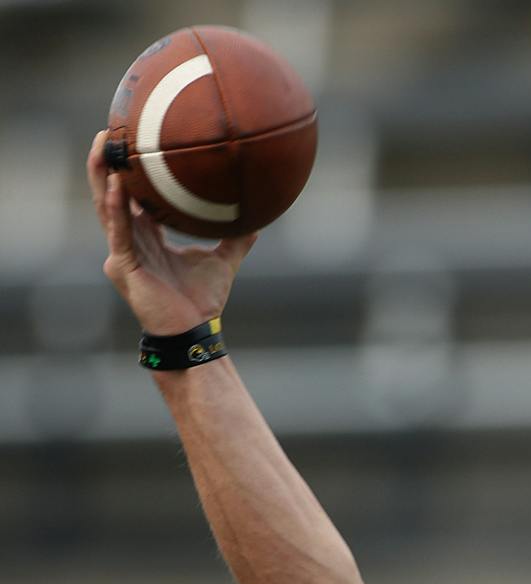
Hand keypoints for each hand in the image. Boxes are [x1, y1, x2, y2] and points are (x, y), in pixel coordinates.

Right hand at [86, 130, 257, 335]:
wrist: (194, 332)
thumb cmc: (202, 300)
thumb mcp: (223, 262)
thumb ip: (236, 240)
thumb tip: (256, 219)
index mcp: (148, 237)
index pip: (133, 198)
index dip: (128, 172)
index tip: (131, 143)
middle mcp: (130, 241)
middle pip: (111, 194)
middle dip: (105, 163)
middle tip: (108, 130)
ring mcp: (123, 253)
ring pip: (106, 207)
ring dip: (102, 176)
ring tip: (102, 146)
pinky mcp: (123, 265)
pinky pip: (119, 231)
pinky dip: (119, 207)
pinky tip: (118, 184)